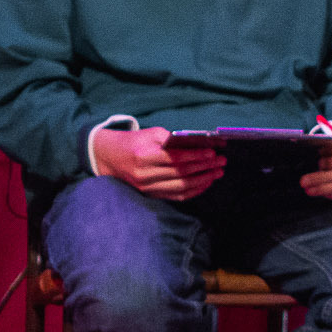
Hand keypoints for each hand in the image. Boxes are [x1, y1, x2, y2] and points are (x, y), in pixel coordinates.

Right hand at [94, 126, 223, 200]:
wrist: (109, 157)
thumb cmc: (134, 142)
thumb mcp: (150, 134)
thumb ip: (173, 139)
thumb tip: (201, 143)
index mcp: (144, 156)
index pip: (175, 158)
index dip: (196, 156)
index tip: (213, 152)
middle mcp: (145, 174)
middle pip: (181, 174)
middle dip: (205, 167)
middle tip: (222, 162)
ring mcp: (147, 188)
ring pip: (181, 187)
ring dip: (203, 180)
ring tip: (218, 172)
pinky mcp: (150, 195)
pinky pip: (177, 196)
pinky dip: (194, 190)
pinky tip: (206, 183)